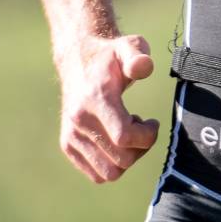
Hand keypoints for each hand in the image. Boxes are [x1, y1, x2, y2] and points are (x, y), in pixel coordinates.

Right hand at [57, 33, 159, 183]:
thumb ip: (138, 55)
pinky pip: (97, 174)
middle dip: (140, 147)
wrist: (78, 61)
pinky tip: (114, 141)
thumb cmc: (110, 57)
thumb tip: (142, 67)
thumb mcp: (129, 47)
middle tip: (140, 126)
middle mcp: (78, 121)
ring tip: (126, 134)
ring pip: (109, 173)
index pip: (124, 137)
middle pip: (121, 159)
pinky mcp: (68, 146)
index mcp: (95, 100)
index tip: (152, 121)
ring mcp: (71, 136)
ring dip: (126, 158)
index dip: (147, 135)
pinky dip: (112, 164)